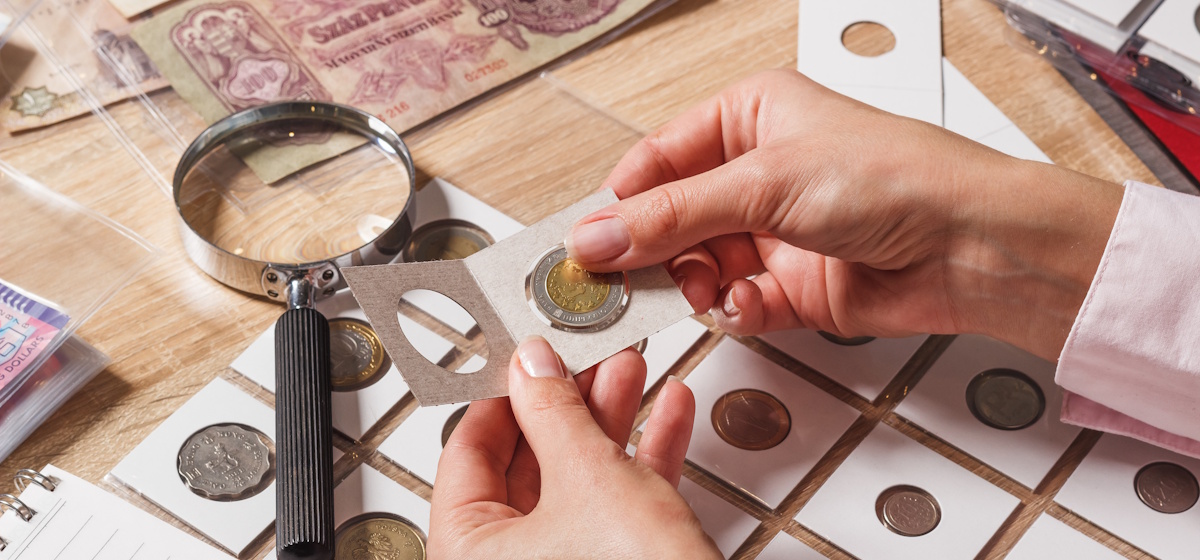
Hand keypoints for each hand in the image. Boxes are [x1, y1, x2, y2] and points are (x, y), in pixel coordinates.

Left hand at [428, 337, 720, 559]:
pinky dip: (642, 462)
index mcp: (468, 554)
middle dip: (572, 402)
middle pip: (529, 463)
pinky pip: (615, 508)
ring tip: (632, 371)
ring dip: (611, 421)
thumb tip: (531, 368)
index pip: (467, 452)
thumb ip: (555, 413)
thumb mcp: (590, 479)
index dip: (505, 394)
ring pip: (578, 482)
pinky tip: (667, 415)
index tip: (529, 357)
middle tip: (589, 357)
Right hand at [565, 69, 1122, 360]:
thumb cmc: (897, 177)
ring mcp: (773, 233)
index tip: (586, 244)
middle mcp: (757, 175)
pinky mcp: (791, 286)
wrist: (972, 246)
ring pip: (697, 268)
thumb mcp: (765, 182)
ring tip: (699, 291)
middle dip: (652, 253)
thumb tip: (600, 234)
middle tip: (622, 282)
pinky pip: (734, 304)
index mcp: (748, 119)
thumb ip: (673, 215)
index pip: (656, 163)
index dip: (619, 204)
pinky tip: (750, 303)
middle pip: (671, 220)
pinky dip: (735, 310)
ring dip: (694, 285)